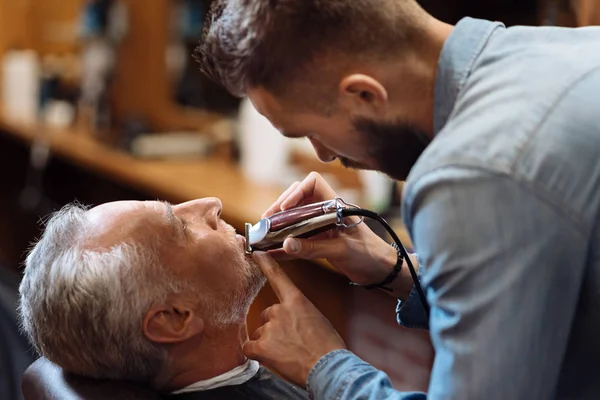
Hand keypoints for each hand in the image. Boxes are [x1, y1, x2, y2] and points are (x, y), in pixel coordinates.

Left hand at [243, 252, 345, 386]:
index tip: (256, 254)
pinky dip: (257, 354)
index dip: (266, 264)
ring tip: (288, 353)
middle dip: (275, 328)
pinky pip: (249, 348)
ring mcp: (269, 328)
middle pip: (267, 315)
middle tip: (291, 342)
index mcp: (296, 301)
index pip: (278, 277)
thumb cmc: (328, 346)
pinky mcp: (261, 346)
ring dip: (269, 343)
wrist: (329, 366)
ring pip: (260, 333)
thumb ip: (299, 314)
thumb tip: (292, 323)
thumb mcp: (317, 319)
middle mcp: (279, 310)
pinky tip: (272, 359)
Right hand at [263, 172, 396, 285]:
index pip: (313, 183)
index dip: (297, 191)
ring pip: (294, 219)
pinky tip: (271, 252)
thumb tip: (285, 244)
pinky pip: (297, 240)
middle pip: (298, 200)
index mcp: (335, 206)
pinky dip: (284, 245)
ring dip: (278, 226)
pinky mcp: (318, 243)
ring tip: (263, 235)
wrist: (382, 271)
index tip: (285, 208)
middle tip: (266, 222)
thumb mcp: (341, 250)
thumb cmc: (370, 254)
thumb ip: (313, 248)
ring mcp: (321, 227)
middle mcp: (325, 212)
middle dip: (280, 209)